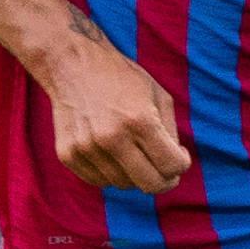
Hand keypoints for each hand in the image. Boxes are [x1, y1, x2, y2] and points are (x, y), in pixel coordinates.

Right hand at [31, 26, 191, 191]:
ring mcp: (87, 149)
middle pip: (151, 185)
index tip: (179, 155)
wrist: (71, 63)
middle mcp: (112, 137)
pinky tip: (111, 152)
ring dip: (134, 173)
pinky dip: (110, 172)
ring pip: (124, 184)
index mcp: (140, 120)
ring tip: (132, 150)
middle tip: (164, 168)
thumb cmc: (121, 78)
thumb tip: (174, 168)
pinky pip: (98, 181)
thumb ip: (171, 133)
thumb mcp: (158, 95)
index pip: (172, 166)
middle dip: (164, 180)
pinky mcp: (68, 154)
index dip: (182, 164)